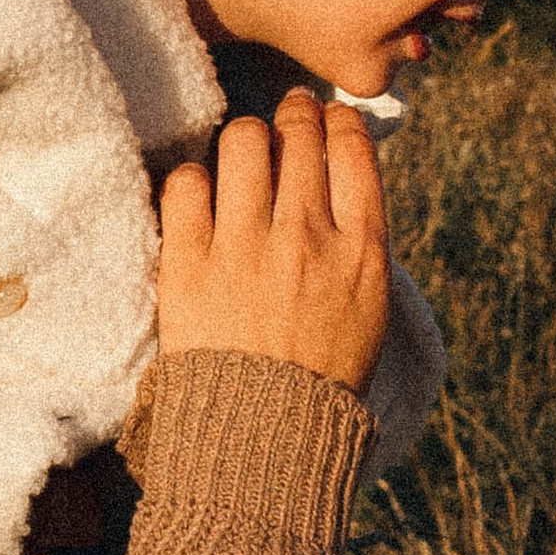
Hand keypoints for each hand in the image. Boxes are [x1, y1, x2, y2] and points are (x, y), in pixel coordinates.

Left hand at [156, 87, 389, 393]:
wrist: (263, 441)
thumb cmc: (320, 377)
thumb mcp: (367, 308)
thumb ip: (357, 243)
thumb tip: (338, 183)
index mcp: (362, 250)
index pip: (354, 148)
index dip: (337, 121)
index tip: (326, 120)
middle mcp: (308, 237)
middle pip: (300, 132)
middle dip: (293, 113)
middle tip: (285, 118)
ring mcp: (247, 247)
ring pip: (243, 141)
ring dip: (244, 138)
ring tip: (241, 153)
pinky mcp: (189, 263)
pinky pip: (188, 181)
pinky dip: (195, 179)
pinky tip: (202, 197)